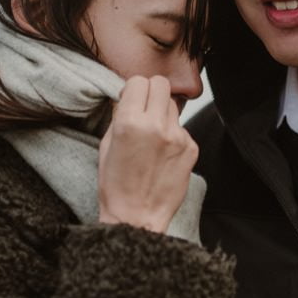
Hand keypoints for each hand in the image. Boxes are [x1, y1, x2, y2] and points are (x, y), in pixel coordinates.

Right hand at [98, 75, 197, 232]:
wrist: (137, 217)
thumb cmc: (116, 185)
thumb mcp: (106, 145)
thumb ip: (120, 115)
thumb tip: (129, 96)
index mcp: (130, 122)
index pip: (139, 81)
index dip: (134, 89)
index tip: (132, 99)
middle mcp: (156, 126)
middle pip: (161, 84)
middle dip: (151, 92)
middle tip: (145, 108)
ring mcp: (178, 137)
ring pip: (173, 105)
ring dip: (163, 114)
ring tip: (153, 136)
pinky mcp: (191, 149)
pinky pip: (182, 128)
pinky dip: (173, 135)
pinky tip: (163, 155)